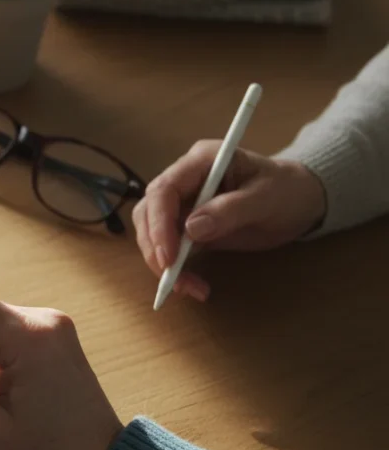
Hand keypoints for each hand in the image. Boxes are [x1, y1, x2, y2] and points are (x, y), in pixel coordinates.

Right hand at [132, 141, 325, 301]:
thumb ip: (231, 210)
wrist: (300, 200)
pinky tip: (192, 284)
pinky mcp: (187, 226)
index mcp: (200, 161)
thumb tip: (191, 228)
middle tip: (171, 278)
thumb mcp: (267, 197)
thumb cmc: (287, 190)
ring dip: (162, 262)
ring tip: (187, 287)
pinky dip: (175, 269)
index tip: (169, 256)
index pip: (163, 189)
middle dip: (155, 247)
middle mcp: (184, 180)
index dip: (159, 223)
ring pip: (152, 232)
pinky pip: (169, 247)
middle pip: (149, 212)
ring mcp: (184, 203)